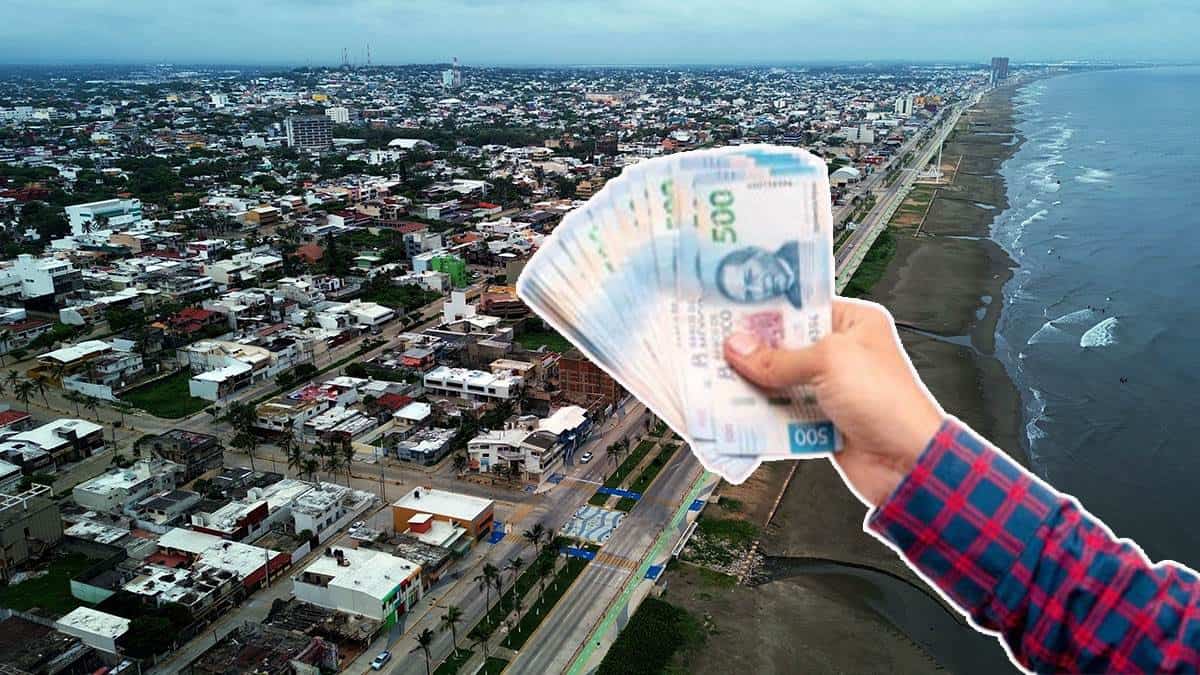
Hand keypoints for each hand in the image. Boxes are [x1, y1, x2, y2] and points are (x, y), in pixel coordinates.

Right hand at [723, 297, 943, 506]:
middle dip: (752, 349)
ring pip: (779, 380)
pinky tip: (737, 408)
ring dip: (753, 383)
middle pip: (784, 345)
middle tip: (715, 345)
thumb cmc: (888, 402)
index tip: (731, 311)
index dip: (766, 311)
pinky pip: (782, 412)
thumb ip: (779, 358)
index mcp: (854, 324)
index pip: (800, 307)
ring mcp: (830, 388)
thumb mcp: (829, 363)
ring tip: (717, 377)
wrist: (907, 464)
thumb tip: (739, 348)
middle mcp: (841, 353)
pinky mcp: (820, 420)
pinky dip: (762, 412)